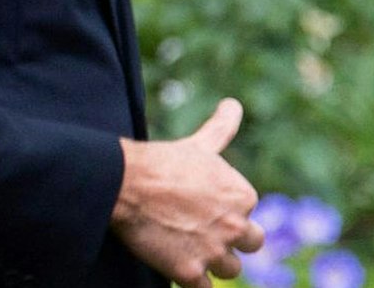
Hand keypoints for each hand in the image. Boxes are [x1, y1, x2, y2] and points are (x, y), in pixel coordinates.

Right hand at [111, 97, 263, 287]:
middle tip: (198, 230)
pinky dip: (194, 281)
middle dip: (229, 240)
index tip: (200, 205)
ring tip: (185, 247)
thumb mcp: (198, 145)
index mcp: (242, 195)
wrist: (123, 182)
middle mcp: (235, 225)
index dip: (225, 211)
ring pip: (230, 270)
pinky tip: (178, 266)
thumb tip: (233, 104)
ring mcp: (214, 251)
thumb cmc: (160, 161)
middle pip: (250, 244)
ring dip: (212, 262)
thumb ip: (221, 128)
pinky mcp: (191, 272)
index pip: (248, 214)